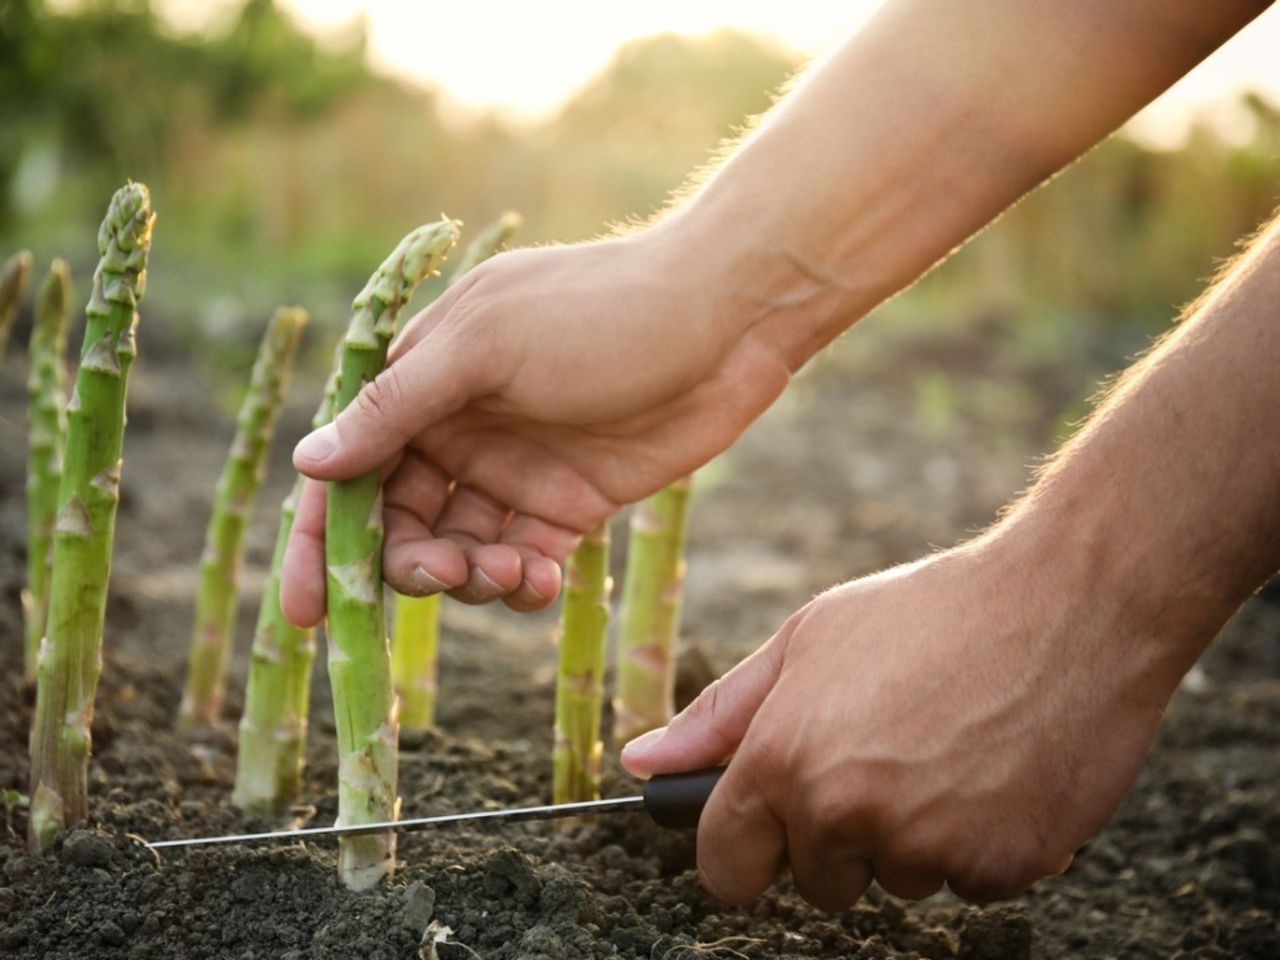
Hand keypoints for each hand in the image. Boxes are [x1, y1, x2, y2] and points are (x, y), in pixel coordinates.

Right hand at [280, 224, 794, 624]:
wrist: (726, 319)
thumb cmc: (600, 312)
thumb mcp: (487, 347)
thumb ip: (398, 407)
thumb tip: (307, 462)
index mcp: (424, 381)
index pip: (350, 469)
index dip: (320, 542)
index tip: (303, 614)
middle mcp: (458, 430)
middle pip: (401, 523)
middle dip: (409, 563)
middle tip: (445, 574)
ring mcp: (514, 470)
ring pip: (460, 550)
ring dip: (469, 576)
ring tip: (507, 569)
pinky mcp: (568, 503)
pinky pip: (521, 560)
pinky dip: (519, 582)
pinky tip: (536, 578)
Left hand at [622, 530, 1188, 909]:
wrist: (1071, 604)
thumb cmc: (930, 612)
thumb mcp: (808, 640)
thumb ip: (719, 714)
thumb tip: (641, 762)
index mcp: (785, 760)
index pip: (725, 868)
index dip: (740, 852)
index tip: (764, 837)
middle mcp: (847, 815)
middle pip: (816, 882)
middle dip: (839, 836)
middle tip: (884, 753)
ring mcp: (929, 848)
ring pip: (897, 878)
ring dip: (914, 834)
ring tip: (949, 746)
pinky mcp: (1003, 868)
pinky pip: (968, 880)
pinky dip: (979, 839)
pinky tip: (996, 768)